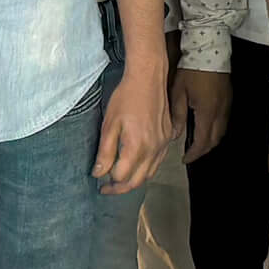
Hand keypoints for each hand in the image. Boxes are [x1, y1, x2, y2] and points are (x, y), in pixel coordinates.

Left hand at [94, 65, 170, 194]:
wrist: (148, 78)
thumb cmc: (126, 97)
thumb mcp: (109, 124)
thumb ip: (105, 152)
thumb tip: (99, 173)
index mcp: (137, 147)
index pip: (122, 176)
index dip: (109, 182)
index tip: (99, 182)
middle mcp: (153, 149)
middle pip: (137, 181)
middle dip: (121, 188)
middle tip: (108, 189)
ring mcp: (163, 144)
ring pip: (150, 174)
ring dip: (135, 180)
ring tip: (120, 179)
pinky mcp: (169, 137)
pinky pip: (158, 161)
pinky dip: (147, 169)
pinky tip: (137, 165)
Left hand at [174, 67, 232, 161]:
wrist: (209, 50)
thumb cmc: (190, 70)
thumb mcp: (178, 92)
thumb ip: (176, 115)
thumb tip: (174, 135)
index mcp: (207, 112)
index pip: (202, 141)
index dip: (194, 153)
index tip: (185, 159)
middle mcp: (220, 112)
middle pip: (215, 140)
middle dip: (204, 150)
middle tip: (192, 153)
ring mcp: (227, 105)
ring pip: (222, 131)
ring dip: (211, 140)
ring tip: (198, 143)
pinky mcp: (229, 98)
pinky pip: (224, 121)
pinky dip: (216, 129)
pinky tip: (206, 127)